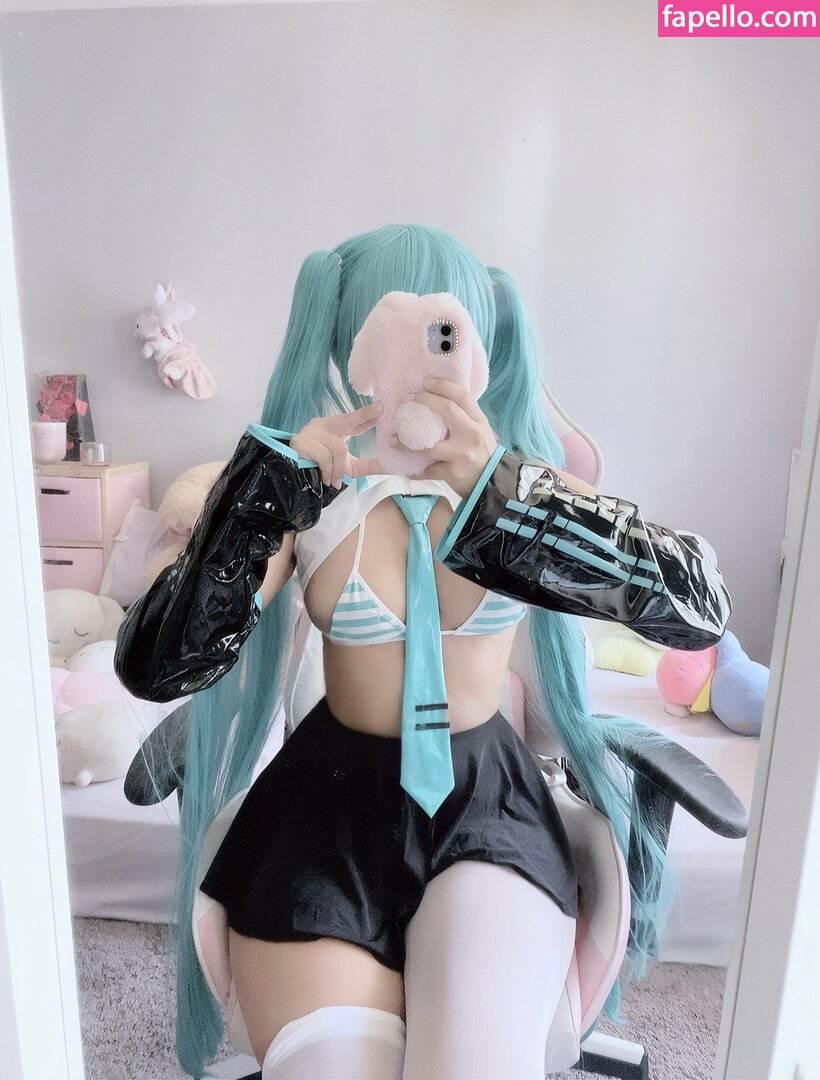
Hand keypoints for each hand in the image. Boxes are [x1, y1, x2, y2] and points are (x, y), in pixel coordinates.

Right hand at [291, 402, 382, 487]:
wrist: (292, 479)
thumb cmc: (319, 471)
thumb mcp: (346, 467)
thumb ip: (365, 465)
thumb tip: (387, 466)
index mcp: (331, 429)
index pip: (352, 420)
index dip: (366, 415)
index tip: (381, 408)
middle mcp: (321, 426)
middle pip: (345, 420)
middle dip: (363, 416)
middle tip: (379, 411)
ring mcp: (310, 432)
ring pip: (338, 447)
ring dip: (338, 469)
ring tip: (334, 481)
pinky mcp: (301, 442)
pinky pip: (325, 456)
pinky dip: (328, 470)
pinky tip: (326, 479)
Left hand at [391, 377, 498, 497]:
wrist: (493, 483)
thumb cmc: (482, 454)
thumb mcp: (479, 431)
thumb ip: (463, 417)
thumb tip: (437, 401)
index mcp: (479, 421)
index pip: (462, 396)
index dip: (443, 385)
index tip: (425, 381)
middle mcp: (472, 434)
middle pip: (447, 410)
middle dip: (425, 401)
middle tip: (410, 400)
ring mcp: (463, 454)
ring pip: (429, 445)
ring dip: (406, 443)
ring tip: (394, 440)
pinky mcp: (453, 473)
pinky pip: (428, 470)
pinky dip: (416, 470)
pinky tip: (409, 469)